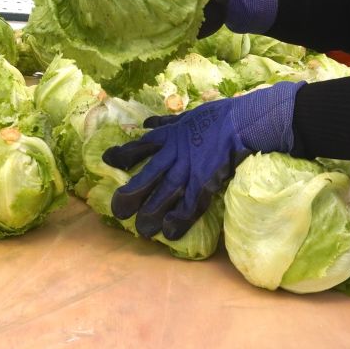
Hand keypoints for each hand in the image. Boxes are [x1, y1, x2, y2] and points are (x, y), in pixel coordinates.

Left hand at [102, 81, 301, 239]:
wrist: (242, 122)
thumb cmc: (218, 116)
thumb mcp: (186, 116)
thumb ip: (166, 123)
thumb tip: (147, 124)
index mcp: (169, 136)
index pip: (141, 146)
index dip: (124, 154)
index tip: (107, 160)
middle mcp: (174, 154)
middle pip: (149, 175)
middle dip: (132, 193)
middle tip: (118, 211)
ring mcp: (189, 169)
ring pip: (165, 193)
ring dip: (152, 212)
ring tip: (141, 230)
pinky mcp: (206, 181)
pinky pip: (191, 204)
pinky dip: (180, 219)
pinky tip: (170, 232)